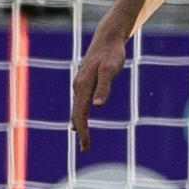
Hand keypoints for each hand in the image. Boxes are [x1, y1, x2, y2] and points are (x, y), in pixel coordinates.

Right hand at [72, 30, 128, 153]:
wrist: (107, 38)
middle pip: (77, 114)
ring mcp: (80, 84)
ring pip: (77, 108)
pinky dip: (79, 114)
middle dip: (81, 133)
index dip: (84, 132)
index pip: (81, 115)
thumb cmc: (111, 53)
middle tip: (85, 150)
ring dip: (79, 125)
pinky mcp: (85, 81)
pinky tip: (81, 120)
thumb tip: (98, 106)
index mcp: (83, 86)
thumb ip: (104, 87)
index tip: (86, 147)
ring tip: (83, 139)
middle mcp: (79, 87)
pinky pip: (80, 102)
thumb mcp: (111, 70)